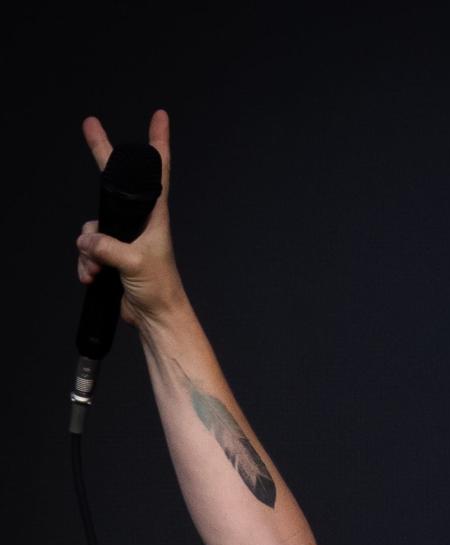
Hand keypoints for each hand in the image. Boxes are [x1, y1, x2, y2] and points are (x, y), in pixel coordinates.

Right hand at [76, 110, 185, 327]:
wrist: (156, 318)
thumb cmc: (159, 289)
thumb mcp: (135, 263)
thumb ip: (108, 247)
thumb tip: (86, 240)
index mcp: (155, 216)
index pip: (158, 172)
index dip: (158, 143)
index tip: (159, 118)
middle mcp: (139, 222)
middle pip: (114, 183)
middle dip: (101, 156)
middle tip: (90, 125)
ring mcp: (124, 238)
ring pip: (92, 226)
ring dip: (88, 249)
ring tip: (99, 270)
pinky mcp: (113, 256)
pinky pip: (88, 250)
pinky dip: (86, 264)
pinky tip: (94, 278)